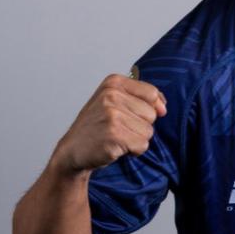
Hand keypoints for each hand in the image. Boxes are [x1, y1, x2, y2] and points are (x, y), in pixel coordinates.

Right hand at [51, 71, 167, 176]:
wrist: (72, 150)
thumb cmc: (96, 126)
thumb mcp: (114, 102)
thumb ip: (142, 98)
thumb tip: (163, 108)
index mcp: (113, 82)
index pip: (152, 93)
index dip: (151, 108)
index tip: (134, 115)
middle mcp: (112, 95)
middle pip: (152, 114)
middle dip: (139, 126)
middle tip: (117, 128)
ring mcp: (112, 115)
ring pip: (148, 131)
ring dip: (135, 139)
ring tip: (115, 137)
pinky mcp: (114, 135)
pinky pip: (142, 145)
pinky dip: (132, 151)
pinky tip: (115, 147)